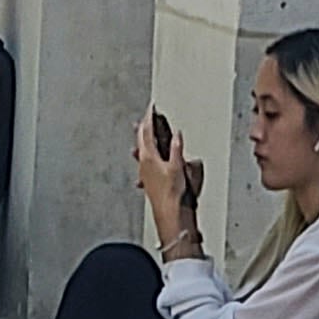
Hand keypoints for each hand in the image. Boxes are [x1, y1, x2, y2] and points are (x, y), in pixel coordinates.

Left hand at [133, 112, 190, 226]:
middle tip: (147, 114)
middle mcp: (143, 162)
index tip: (151, 107)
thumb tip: (176, 135)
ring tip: (142, 129)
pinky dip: (147, 151)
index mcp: (148, 156)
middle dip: (144, 125)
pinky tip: (147, 155)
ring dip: (143, 137)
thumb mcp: (177, 166)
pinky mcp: (147, 178)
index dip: (150, 117)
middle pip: (141, 138)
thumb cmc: (172, 192)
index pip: (147, 131)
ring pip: (141, 148)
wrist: (168, 212)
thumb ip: (176, 149)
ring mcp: (144, 170)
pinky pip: (144, 159)